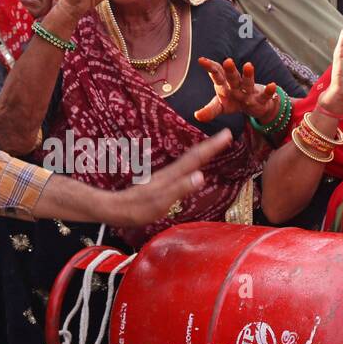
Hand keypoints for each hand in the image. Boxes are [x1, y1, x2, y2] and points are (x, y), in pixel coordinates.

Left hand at [103, 130, 231, 225]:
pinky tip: (192, 166)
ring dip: (202, 152)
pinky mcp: (161, 183)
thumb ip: (180, 189)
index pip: (196, 158)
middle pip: (193, 156)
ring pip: (188, 161)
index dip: (212, 147)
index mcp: (172, 176)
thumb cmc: (137, 209)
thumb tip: (201, 175)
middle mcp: (169, 173)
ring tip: (214, 146)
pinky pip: (182, 168)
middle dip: (210, 145)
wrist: (115, 209)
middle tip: (226, 135)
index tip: (227, 134)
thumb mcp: (160, 202)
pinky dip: (192, 163)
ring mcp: (164, 177)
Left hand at [193, 57, 277, 122]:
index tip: (201, 60)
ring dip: (248, 75)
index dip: (210, 67)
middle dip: (230, 70)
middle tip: (227, 61)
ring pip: (248, 83)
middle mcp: (236, 86)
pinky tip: (272, 85)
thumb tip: (197, 116)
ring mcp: (249, 92)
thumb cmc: (234, 102)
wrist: (255, 106)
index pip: (217, 74)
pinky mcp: (260, 99)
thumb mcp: (220, 107)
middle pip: (232, 77)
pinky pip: (264, 96)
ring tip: (248, 65)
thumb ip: (209, 110)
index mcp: (224, 85)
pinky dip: (268, 91)